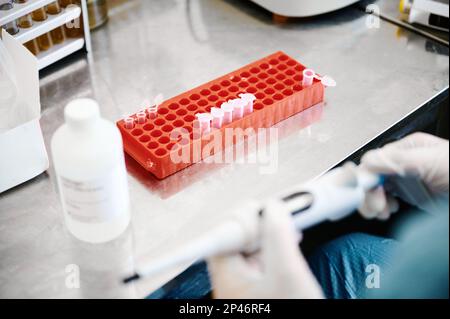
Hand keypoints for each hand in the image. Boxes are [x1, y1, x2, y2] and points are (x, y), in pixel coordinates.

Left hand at [207, 200, 323, 298]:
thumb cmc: (290, 310)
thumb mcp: (288, 274)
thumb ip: (279, 236)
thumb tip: (274, 208)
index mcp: (227, 277)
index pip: (223, 234)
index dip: (243, 218)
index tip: (264, 210)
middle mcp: (232, 281)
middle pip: (237, 238)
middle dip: (260, 224)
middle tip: (280, 216)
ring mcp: (246, 286)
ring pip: (252, 248)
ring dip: (270, 235)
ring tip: (289, 228)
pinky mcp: (261, 288)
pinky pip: (263, 260)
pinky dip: (276, 248)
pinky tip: (289, 243)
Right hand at [359, 132, 448, 219]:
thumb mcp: (435, 162)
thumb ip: (401, 160)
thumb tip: (369, 161)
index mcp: (409, 148)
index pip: (375, 160)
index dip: (366, 176)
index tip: (367, 192)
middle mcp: (405, 162)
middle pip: (372, 175)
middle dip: (369, 192)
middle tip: (374, 207)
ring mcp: (407, 179)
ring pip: (376, 188)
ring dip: (373, 201)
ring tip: (381, 211)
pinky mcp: (410, 195)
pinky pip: (386, 198)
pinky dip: (382, 206)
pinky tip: (389, 210)